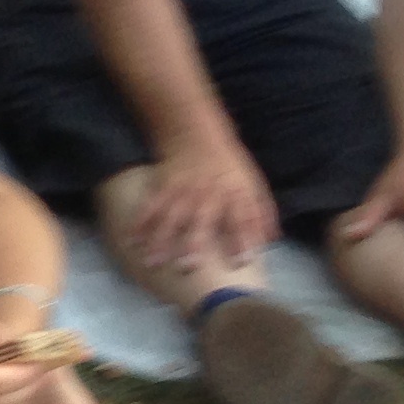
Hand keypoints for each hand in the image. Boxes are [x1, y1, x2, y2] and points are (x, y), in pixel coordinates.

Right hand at [133, 135, 276, 274]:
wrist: (196, 135)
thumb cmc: (229, 165)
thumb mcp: (254, 182)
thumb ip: (262, 212)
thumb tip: (271, 240)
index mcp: (235, 194)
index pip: (242, 218)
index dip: (243, 240)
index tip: (241, 262)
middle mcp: (209, 194)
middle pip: (201, 220)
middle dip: (193, 243)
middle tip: (186, 268)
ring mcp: (183, 190)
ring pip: (170, 217)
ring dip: (160, 240)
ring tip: (152, 262)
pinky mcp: (163, 186)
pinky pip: (150, 207)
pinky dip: (139, 224)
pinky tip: (131, 241)